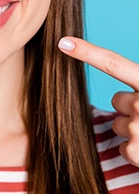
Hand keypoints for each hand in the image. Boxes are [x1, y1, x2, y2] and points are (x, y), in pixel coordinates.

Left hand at [59, 36, 138, 166]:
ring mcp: (137, 128)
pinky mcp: (135, 152)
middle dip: (129, 106)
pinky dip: (135, 150)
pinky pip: (123, 147)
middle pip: (117, 100)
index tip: (63, 42)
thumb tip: (123, 95)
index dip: (86, 52)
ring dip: (133, 128)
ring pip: (117, 124)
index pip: (113, 63)